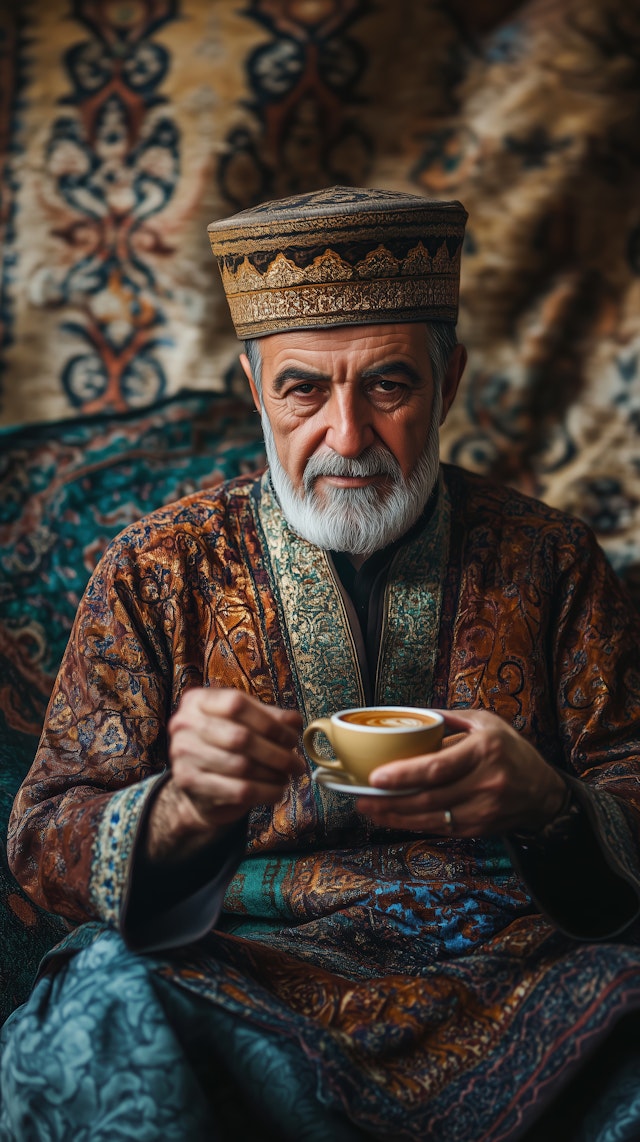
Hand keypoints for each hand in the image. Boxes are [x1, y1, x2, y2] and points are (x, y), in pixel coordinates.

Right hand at [147, 688, 303, 861]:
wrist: (199, 783)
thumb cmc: (225, 745)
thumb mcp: (245, 723)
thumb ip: (270, 718)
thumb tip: (294, 722)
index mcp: (198, 700)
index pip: (236, 704)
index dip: (270, 722)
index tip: (292, 738)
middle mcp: (184, 724)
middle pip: (240, 737)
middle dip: (277, 753)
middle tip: (297, 764)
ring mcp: (183, 754)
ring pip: (241, 766)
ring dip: (273, 774)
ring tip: (287, 777)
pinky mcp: (189, 783)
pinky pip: (237, 790)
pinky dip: (265, 792)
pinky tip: (277, 791)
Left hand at [357, 708, 567, 836]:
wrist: (544, 793)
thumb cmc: (511, 752)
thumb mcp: (486, 723)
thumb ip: (449, 719)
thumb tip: (410, 714)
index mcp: (485, 750)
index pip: (438, 768)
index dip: (404, 775)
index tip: (376, 777)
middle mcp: (486, 782)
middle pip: (429, 797)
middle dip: (390, 800)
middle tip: (361, 796)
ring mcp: (483, 810)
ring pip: (431, 817)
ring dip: (395, 816)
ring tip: (369, 808)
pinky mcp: (479, 828)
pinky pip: (440, 828)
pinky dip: (413, 824)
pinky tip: (393, 817)